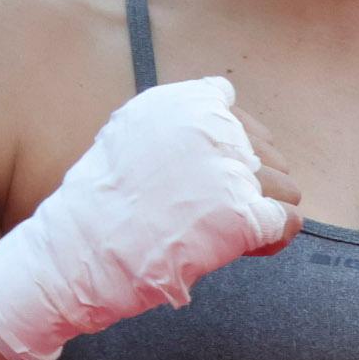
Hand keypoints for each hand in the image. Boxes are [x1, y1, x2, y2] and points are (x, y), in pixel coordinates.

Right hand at [0, 75, 302, 359]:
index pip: (234, 114)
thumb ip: (177, 127)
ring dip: (269, 209)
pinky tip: (255, 247)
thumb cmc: (98, 208)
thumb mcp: (128, 139)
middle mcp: (209, 127)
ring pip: (286, 185)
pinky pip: (287, 218)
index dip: (231, 151)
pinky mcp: (240, 214)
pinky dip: (277, 234)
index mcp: (180, 103)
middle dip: (253, 183)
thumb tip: (229, 118)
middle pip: (267, 151)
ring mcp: (228, 170)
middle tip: (225, 213)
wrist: (72, 256)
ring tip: (239, 234)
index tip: (214, 181)